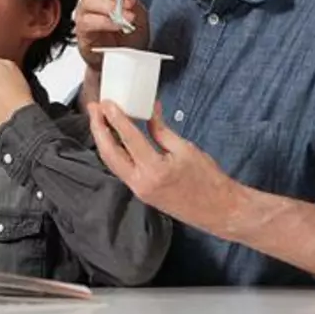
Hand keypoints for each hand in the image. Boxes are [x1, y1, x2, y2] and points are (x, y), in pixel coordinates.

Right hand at [75, 0, 148, 70]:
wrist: (126, 57)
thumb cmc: (130, 32)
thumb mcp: (137, 8)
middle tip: (129, 3)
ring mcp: (84, 11)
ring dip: (111, 7)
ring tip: (127, 17)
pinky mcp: (82, 29)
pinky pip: (88, 20)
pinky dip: (106, 22)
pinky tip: (118, 25)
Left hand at [87, 100, 236, 231]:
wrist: (220, 210)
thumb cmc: (208, 180)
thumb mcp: (186, 149)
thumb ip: (161, 130)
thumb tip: (149, 110)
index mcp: (155, 170)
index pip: (129, 139)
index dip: (115, 118)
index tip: (106, 103)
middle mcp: (141, 182)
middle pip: (109, 153)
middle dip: (98, 128)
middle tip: (94, 107)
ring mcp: (138, 190)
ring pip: (111, 162)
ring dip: (102, 139)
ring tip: (98, 119)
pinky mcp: (140, 193)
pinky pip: (119, 169)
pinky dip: (112, 151)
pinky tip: (111, 138)